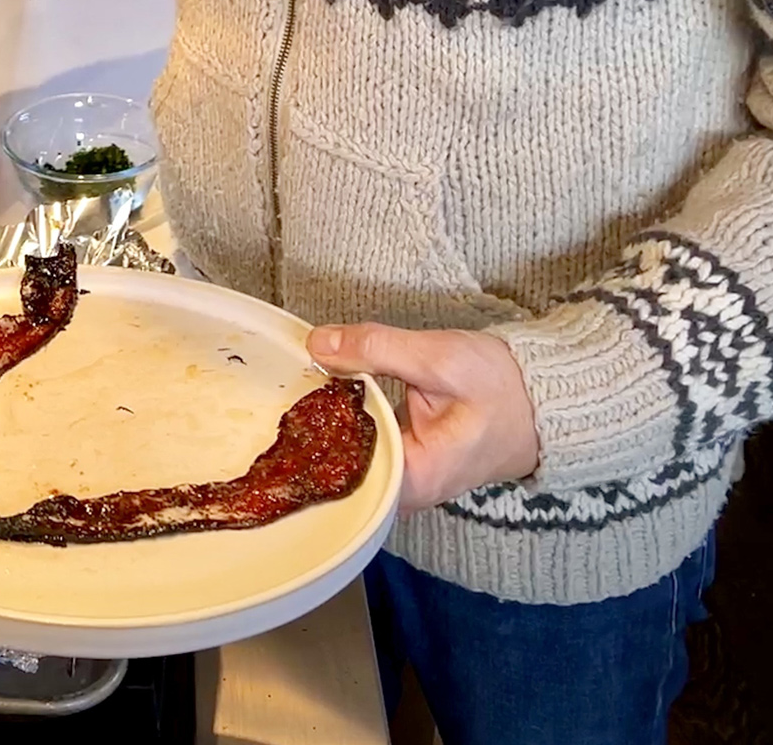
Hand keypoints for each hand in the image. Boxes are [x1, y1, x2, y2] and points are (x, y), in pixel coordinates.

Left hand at [306, 323, 540, 511]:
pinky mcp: (405, 460)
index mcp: (415, 481)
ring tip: (301, 392)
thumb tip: (318, 345)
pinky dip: (348, 420)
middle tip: (290, 393)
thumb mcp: (439, 358)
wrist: (545, 397)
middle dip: (314, 429)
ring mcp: (405, 478)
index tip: (292, 404)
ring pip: (349, 456)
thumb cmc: (505, 386)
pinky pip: (364, 445)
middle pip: (339, 469)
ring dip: (329, 423)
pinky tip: (329, 396)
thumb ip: (377, 350)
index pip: (341, 475)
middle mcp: (406, 491)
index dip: (312, 439)